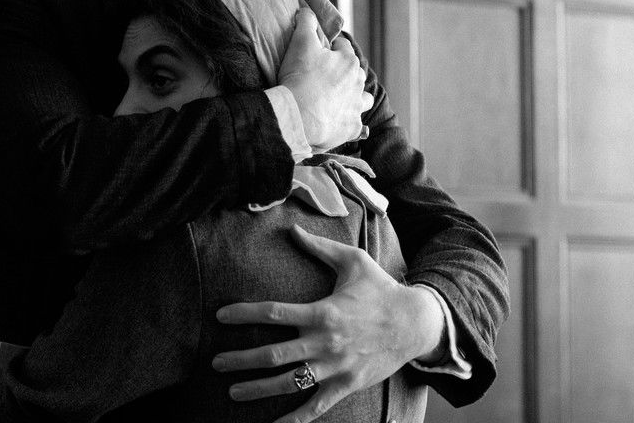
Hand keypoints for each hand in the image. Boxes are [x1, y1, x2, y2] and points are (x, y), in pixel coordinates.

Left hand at [211, 225, 443, 422]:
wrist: (416, 323)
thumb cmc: (381, 289)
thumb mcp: (353, 261)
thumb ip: (320, 247)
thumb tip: (292, 229)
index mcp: (323, 311)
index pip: (274, 313)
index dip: (244, 314)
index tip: (220, 315)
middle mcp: (326, 342)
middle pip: (274, 355)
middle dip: (241, 360)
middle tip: (216, 363)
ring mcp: (336, 367)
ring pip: (289, 383)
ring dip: (258, 389)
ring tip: (233, 392)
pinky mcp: (347, 385)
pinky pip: (317, 407)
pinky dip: (295, 419)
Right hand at [278, 9, 373, 151]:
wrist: (298, 115)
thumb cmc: (300, 77)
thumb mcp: (300, 42)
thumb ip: (306, 23)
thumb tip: (307, 11)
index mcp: (349, 61)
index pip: (343, 47)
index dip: (330, 47)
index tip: (319, 51)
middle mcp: (358, 83)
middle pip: (355, 73)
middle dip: (343, 72)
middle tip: (324, 76)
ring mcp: (356, 107)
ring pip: (363, 99)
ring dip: (355, 97)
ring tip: (340, 100)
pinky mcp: (352, 128)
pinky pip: (355, 125)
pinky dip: (348, 122)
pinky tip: (337, 121)